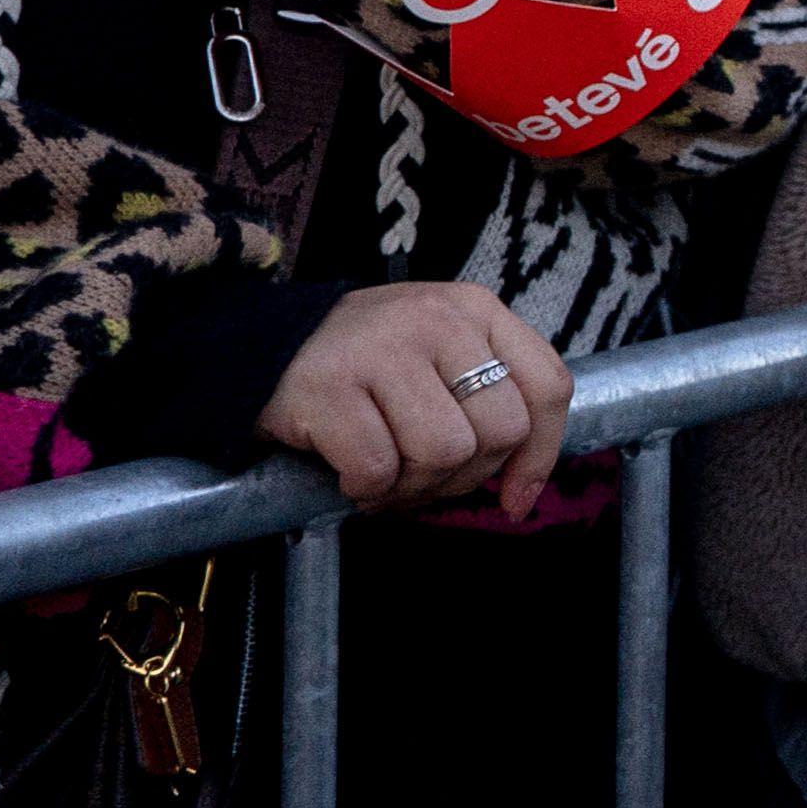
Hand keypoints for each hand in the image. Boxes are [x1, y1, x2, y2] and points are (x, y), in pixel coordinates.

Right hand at [261, 282, 569, 517]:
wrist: (258, 347)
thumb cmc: (366, 368)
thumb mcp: (440, 359)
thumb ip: (489, 403)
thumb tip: (520, 496)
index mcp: (476, 309)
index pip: (548, 385)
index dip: (541, 455)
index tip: (515, 498)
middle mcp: (437, 319)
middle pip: (500, 430)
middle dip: (464, 476)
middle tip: (421, 477)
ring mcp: (381, 348)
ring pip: (444, 453)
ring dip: (413, 486)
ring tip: (385, 475)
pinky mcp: (328, 386)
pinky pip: (378, 468)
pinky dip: (367, 490)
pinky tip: (349, 475)